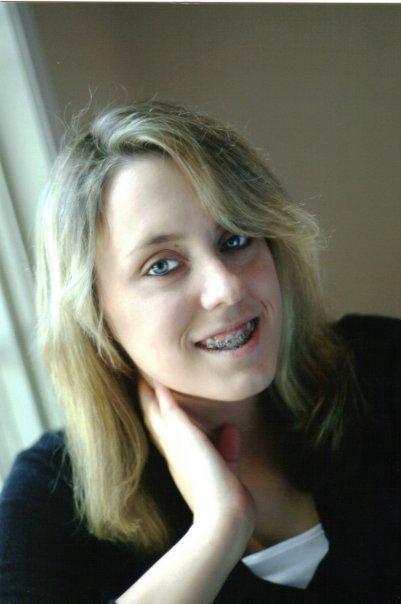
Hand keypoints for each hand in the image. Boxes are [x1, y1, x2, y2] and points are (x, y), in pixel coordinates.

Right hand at [138, 378, 255, 530]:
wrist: (225, 521)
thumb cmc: (227, 504)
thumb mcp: (226, 471)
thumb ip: (226, 451)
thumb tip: (231, 431)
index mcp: (180, 462)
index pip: (165, 433)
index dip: (156, 415)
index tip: (152, 397)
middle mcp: (174, 453)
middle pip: (152, 420)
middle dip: (146, 398)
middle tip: (139, 377)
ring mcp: (177, 445)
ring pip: (155, 412)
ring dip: (148, 391)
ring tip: (142, 370)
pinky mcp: (185, 439)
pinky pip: (169, 410)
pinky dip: (161, 394)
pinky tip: (155, 378)